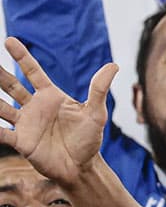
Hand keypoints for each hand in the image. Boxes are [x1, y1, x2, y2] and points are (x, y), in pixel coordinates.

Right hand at [0, 38, 113, 187]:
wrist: (81, 167)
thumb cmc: (89, 139)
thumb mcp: (95, 113)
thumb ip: (99, 89)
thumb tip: (113, 65)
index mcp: (51, 96)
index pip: (32, 72)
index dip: (21, 56)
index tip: (9, 40)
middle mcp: (34, 107)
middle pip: (11, 85)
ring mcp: (25, 123)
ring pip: (0, 106)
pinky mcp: (20, 141)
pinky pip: (1, 132)